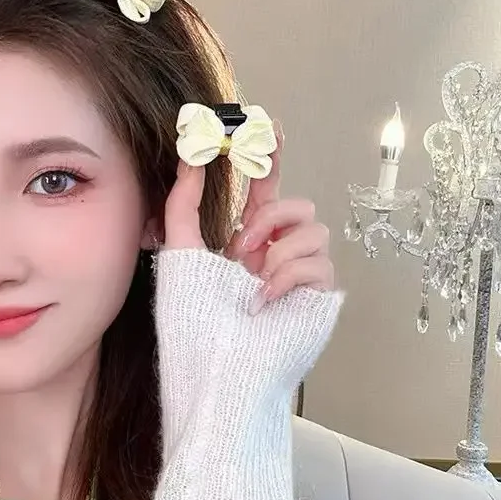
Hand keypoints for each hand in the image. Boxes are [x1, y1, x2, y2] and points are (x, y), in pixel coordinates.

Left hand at [164, 120, 333, 313]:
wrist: (216, 372)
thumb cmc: (194, 322)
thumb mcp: (181, 253)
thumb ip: (183, 203)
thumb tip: (190, 156)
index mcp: (247, 244)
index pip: (266, 193)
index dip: (271, 160)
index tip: (269, 127)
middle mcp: (277, 256)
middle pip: (298, 205)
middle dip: (270, 216)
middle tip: (241, 243)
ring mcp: (300, 276)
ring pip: (315, 229)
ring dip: (278, 249)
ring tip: (252, 278)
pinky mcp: (319, 296)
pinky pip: (320, 263)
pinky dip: (287, 277)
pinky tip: (265, 300)